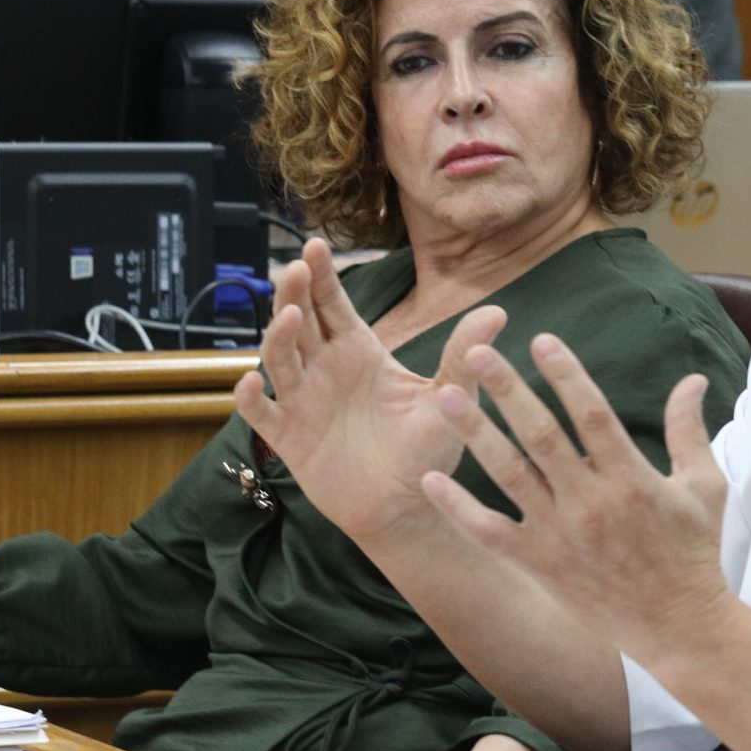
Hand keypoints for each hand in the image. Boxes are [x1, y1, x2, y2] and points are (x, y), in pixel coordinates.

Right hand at [233, 239, 506, 538]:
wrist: (410, 505)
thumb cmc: (429, 448)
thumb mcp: (451, 397)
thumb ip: (465, 355)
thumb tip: (498, 312)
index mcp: (360, 351)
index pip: (333, 304)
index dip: (322, 276)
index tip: (315, 246)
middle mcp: (326, 369)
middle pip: (301, 321)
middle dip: (294, 293)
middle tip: (295, 267)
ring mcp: (303, 402)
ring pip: (280, 359)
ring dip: (279, 336)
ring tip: (290, 316)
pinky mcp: (290, 439)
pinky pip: (264, 415)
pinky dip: (252, 398)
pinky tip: (253, 380)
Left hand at [420, 336, 731, 666]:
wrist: (678, 626)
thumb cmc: (695, 551)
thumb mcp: (705, 486)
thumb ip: (689, 430)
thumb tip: (691, 379)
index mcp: (632, 479)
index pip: (592, 414)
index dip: (566, 374)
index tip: (542, 340)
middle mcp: (591, 504)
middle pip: (541, 435)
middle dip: (507, 390)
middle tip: (477, 353)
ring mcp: (561, 536)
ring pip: (509, 474)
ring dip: (475, 434)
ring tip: (445, 397)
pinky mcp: (540, 565)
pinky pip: (490, 532)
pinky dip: (458, 508)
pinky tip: (432, 479)